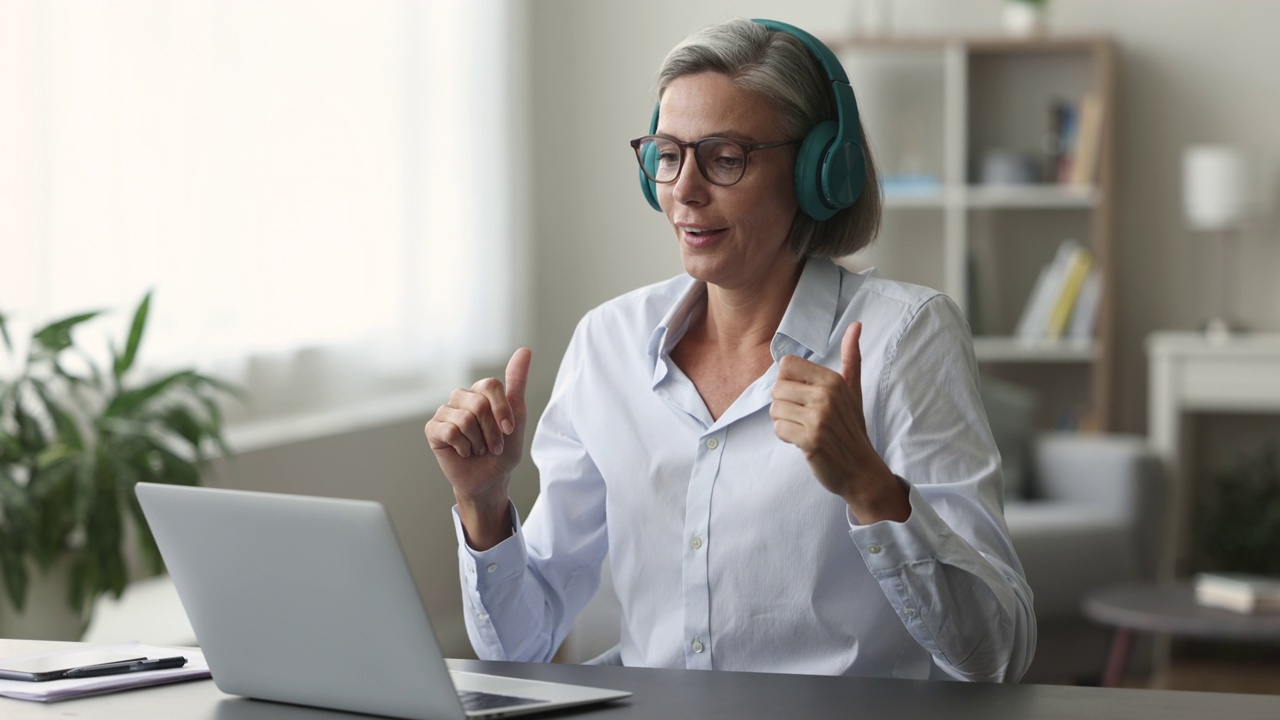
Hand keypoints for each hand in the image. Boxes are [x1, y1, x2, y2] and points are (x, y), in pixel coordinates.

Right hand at [425, 347, 531, 547]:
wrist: (490, 479)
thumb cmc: (504, 449)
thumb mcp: (517, 416)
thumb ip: (518, 383)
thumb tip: (525, 350)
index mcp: (481, 392)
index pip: (490, 385)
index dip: (502, 410)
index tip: (509, 430)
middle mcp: (461, 398)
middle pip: (479, 404)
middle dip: (492, 431)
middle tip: (493, 445)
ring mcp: (445, 413)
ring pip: (465, 419)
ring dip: (478, 442)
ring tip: (478, 449)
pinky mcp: (433, 430)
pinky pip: (449, 431)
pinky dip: (463, 447)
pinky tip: (463, 452)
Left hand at [769, 322, 908, 523]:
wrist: (861, 469)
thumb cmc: (852, 427)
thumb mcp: (853, 389)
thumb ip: (851, 357)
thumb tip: (856, 324)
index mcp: (833, 380)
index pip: (787, 365)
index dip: (788, 381)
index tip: (802, 395)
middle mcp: (827, 395)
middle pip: (777, 388)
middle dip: (784, 404)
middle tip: (803, 416)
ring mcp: (819, 418)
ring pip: (775, 409)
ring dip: (784, 421)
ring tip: (804, 428)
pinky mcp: (810, 440)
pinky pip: (778, 429)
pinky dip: (786, 437)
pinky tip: (802, 440)